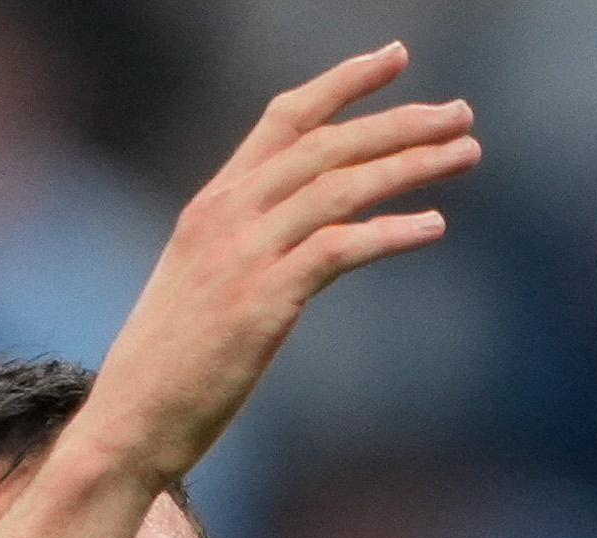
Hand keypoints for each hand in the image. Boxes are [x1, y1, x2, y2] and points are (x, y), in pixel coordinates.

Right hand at [71, 47, 477, 487]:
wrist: (129, 421)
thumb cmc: (170, 365)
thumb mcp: (205, 283)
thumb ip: (252, 243)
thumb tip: (311, 232)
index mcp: (213, 203)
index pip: (285, 119)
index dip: (344, 84)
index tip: (398, 57)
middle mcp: (228, 215)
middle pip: (327, 144)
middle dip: (400, 123)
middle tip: (462, 115)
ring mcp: (244, 255)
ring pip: (341, 187)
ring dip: (411, 166)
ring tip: (466, 155)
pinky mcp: (263, 302)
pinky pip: (339, 249)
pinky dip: (390, 233)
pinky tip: (433, 227)